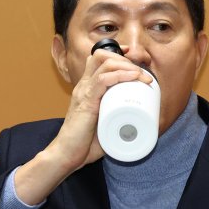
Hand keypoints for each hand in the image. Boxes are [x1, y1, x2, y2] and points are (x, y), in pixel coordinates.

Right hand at [13, 48, 151, 204]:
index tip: (135, 59)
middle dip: (126, 58)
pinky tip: (133, 77)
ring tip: (142, 76)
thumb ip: (116, 120)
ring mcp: (84, 92)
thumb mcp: (103, 124)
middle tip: (142, 72)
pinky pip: (103, 80)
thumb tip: (138, 124)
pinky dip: (120, 75)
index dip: (118, 54)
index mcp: (87, 88)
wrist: (66, 155)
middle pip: (102, 56)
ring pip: (105, 63)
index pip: (98, 60)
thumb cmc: (83, 143)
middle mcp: (84, 86)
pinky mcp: (86, 102)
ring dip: (127, 66)